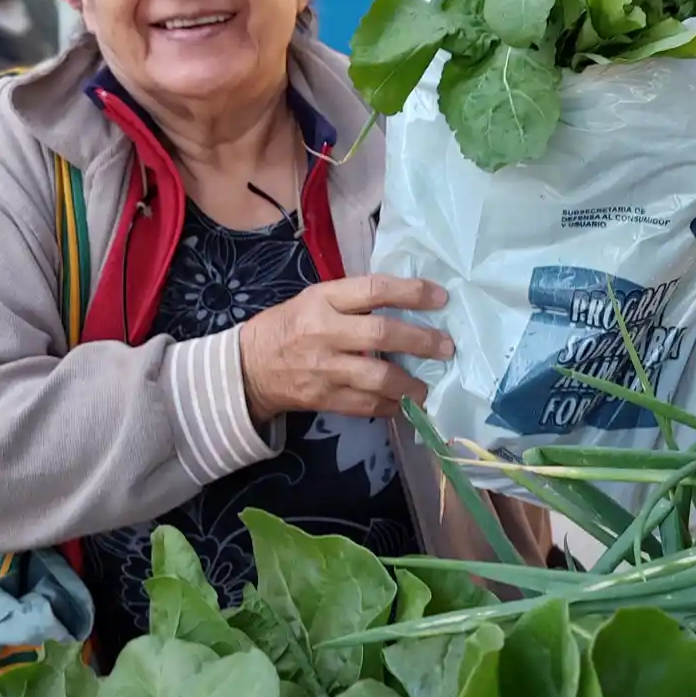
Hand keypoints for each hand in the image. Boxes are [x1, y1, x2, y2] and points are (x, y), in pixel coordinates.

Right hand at [237, 275, 452, 423]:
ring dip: (410, 384)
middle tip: (446, 347)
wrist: (249, 368)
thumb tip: (408, 301)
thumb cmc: (289, 325)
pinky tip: (404, 404)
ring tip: (428, 386)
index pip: (374, 290)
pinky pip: (365, 405)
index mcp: (323, 300)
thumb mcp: (315, 299)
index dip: (411, 292)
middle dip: (421, 341)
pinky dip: (389, 406)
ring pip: (377, 377)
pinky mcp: (323, 399)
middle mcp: (324, 332)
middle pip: (381, 335)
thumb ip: (354, 299)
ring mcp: (324, 369)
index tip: (440, 298)